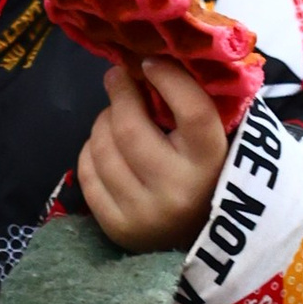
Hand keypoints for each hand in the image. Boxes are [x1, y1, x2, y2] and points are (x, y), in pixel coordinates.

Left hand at [77, 59, 223, 254]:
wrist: (201, 240)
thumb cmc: (206, 175)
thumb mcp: (214, 142)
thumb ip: (192, 106)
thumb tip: (147, 63)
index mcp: (212, 162)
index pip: (193, 112)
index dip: (169, 80)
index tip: (148, 63)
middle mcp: (179, 189)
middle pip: (131, 128)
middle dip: (119, 95)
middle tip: (116, 78)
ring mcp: (145, 212)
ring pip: (104, 148)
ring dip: (102, 122)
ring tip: (113, 115)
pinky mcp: (118, 228)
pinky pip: (88, 173)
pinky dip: (91, 150)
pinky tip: (103, 146)